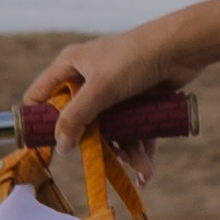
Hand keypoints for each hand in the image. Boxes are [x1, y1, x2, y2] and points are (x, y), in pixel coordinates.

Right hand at [20, 25, 185, 166]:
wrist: (181, 48)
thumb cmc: (134, 60)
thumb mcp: (100, 89)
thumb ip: (76, 118)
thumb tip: (60, 147)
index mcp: (71, 66)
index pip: (41, 94)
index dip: (39, 121)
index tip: (43, 148)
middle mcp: (89, 78)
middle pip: (80, 120)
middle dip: (94, 145)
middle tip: (99, 163)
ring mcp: (114, 91)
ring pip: (110, 130)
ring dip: (125, 152)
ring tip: (141, 167)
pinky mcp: (136, 101)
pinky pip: (132, 130)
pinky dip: (139, 149)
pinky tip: (147, 171)